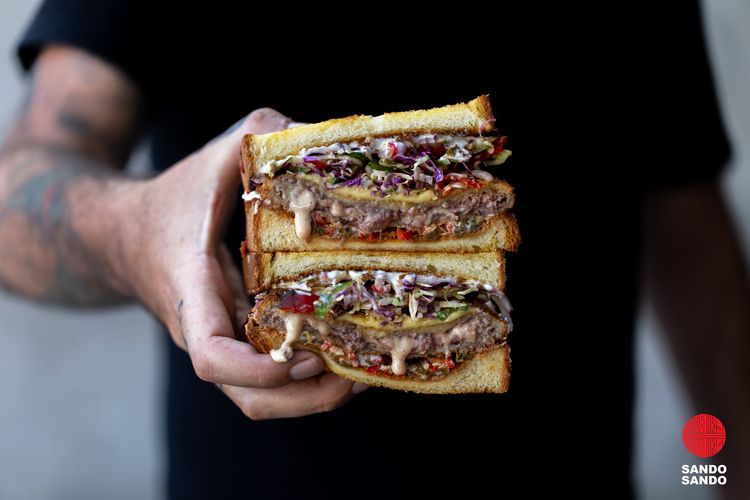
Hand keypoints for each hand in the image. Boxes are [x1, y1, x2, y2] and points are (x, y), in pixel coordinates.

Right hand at [129, 108, 366, 418]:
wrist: (126, 236)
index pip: (212, 356)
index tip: (304, 357)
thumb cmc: (170, 200)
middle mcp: (206, 330)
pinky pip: (272, 378)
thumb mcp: (209, 160)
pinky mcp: (238, 341)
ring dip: (315, 399)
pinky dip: (309, 381)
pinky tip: (352, 355)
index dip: (258, 370)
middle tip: (357, 376)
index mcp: (193, 291)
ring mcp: (223, 341)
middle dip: (307, 400)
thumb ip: (256, 137)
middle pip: (249, 399)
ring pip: (263, 400)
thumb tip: (317, 137)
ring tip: (366, 374)